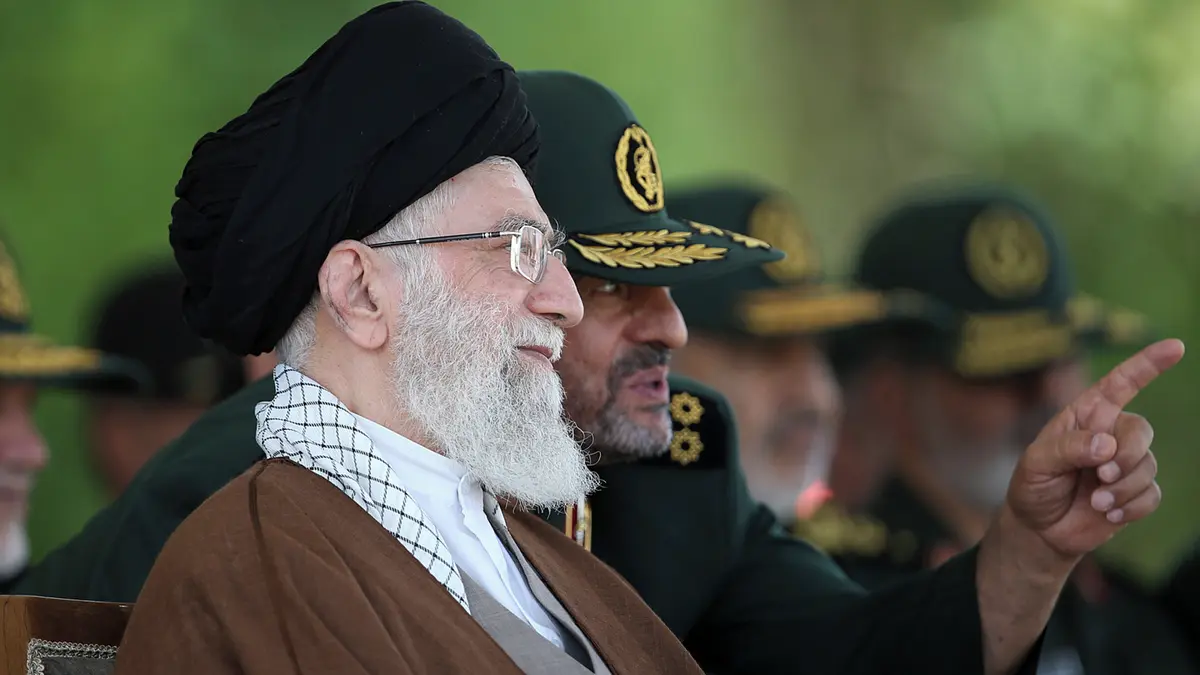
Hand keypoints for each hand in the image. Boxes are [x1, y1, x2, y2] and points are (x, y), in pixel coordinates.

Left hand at [1002, 339, 1184, 560]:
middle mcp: (1111, 434)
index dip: (1148, 364)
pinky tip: (1107, 513)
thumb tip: (1106, 444)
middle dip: (1126, 455)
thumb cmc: (1033, 485)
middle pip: (1141, 430)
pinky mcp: (1136, 492)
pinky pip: (1152, 495)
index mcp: (1086, 416)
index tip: (1175, 347)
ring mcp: (1126, 463)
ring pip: (1148, 466)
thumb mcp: (1037, 463)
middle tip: (1102, 475)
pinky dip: (1130, 507)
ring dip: (1123, 488)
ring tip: (1095, 501)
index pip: (1120, 384)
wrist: (1039, 527)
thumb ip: (1068, 448)